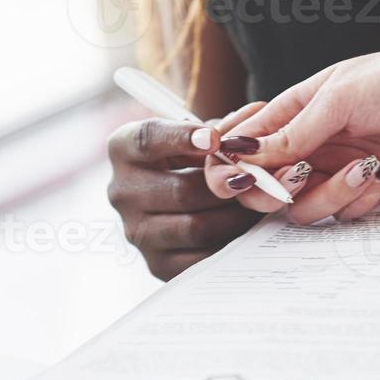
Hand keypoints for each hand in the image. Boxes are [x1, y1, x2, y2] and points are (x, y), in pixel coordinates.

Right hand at [107, 102, 312, 279]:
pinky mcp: (158, 264)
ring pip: (195, 227)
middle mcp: (122, 191)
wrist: (182, 199)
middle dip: (226, 186)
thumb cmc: (195, 156)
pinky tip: (248, 227)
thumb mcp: (204, 134)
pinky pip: (201, 258)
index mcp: (124, 148)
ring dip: (234, 216)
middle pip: (181, 191)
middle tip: (257, 180)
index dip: (182, 138)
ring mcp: (137, 232)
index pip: (148, 140)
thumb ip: (227, 126)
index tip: (215, 139)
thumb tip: (257, 115)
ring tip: (258, 202)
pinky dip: (230, 242)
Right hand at [230, 37, 379, 201]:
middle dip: (281, 190)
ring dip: (333, 194)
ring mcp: (341, 166)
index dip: (235, 168)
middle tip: (302, 176)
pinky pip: (349, 212)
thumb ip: (291, 133)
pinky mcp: (373, 186)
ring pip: (309, 207)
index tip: (243, 176)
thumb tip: (243, 156)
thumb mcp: (338, 99)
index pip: (246, 148)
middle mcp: (314, 143)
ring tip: (364, 168)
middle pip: (269, 189)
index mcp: (296, 113)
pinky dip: (364, 198)